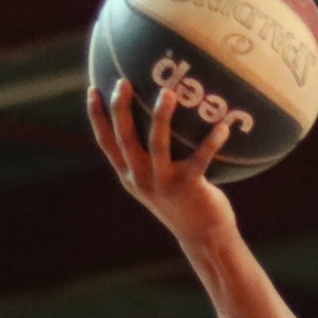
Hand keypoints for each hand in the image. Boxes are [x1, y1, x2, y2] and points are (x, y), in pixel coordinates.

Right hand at [87, 77, 237, 253]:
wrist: (202, 236)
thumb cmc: (183, 201)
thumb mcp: (158, 181)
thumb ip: (151, 156)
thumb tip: (160, 116)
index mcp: (129, 175)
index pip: (106, 142)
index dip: (96, 116)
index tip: (93, 88)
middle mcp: (140, 178)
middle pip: (125, 138)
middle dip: (121, 108)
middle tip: (123, 81)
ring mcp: (163, 183)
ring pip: (158, 144)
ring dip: (162, 116)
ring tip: (169, 91)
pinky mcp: (189, 187)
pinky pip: (200, 159)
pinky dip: (212, 142)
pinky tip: (224, 126)